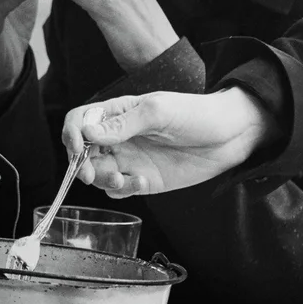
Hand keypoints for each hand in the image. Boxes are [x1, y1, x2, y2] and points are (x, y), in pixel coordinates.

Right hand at [59, 86, 265, 197]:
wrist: (230, 136)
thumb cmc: (197, 114)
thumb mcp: (158, 112)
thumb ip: (122, 124)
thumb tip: (88, 132)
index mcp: (118, 113)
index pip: (80, 121)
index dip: (72, 134)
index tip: (77, 147)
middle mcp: (119, 137)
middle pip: (83, 152)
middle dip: (82, 165)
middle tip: (91, 174)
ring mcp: (130, 159)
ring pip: (98, 174)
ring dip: (103, 180)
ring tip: (124, 180)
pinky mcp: (143, 179)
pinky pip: (119, 190)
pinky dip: (123, 190)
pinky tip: (142, 183)